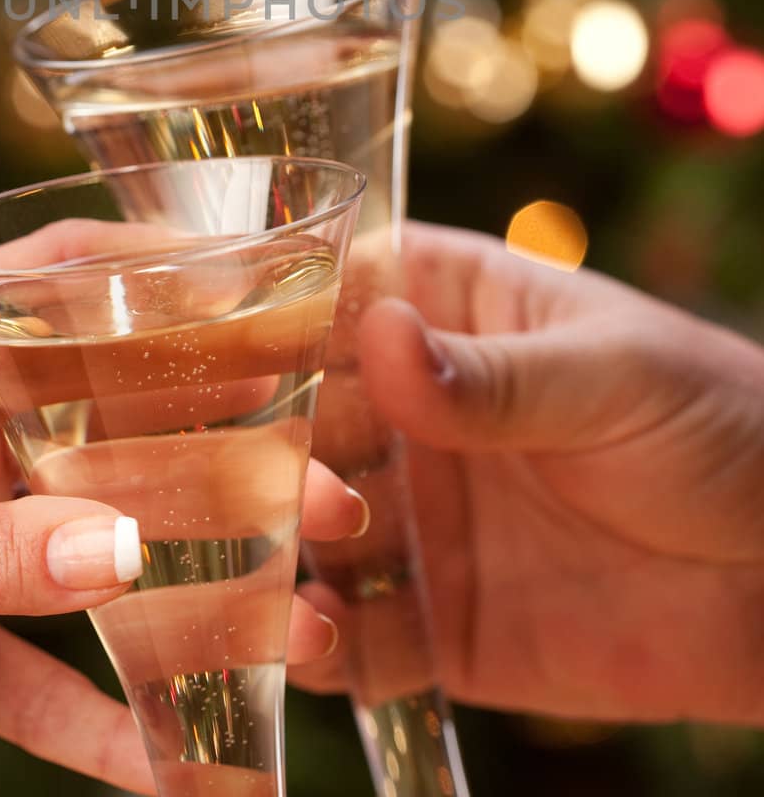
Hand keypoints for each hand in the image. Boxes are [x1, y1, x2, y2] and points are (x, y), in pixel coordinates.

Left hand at [0, 286, 361, 796]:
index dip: (132, 270)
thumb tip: (130, 548)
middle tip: (305, 483)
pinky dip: (92, 715)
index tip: (244, 277)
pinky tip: (164, 762)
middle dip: (194, 453)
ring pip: (79, 546)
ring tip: (279, 617)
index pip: (30, 284)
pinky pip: (32, 670)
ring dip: (168, 585)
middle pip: (87, 423)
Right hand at [293, 220, 763, 724]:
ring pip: (308, 527)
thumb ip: (495, 376)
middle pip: (300, 412)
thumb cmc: (718, 425)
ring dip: (281, 543)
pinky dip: (318, 643)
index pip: (333, 292)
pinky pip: (355, 636)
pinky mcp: (438, 624)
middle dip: (272, 440)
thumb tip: (380, 338)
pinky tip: (312, 640)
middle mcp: (413, 413)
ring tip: (297, 561)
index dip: (269, 312)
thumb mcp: (612, 379)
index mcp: (449, 314)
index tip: (223, 344)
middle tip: (282, 476)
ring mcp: (420, 518)